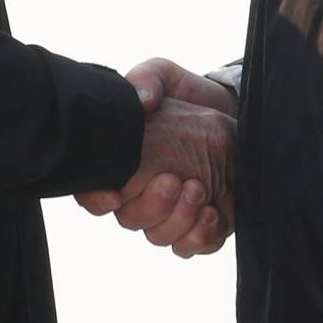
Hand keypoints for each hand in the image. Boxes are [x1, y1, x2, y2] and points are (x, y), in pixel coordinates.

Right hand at [78, 56, 237, 259]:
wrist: (229, 112)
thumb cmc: (186, 95)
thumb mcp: (164, 76)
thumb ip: (148, 78)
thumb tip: (142, 99)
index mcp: (120, 164)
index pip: (93, 193)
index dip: (96, 199)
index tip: (114, 195)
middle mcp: (139, 194)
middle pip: (129, 220)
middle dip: (150, 207)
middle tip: (172, 181)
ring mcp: (170, 212)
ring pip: (160, 237)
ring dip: (178, 220)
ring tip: (198, 190)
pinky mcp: (201, 225)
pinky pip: (193, 246)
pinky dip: (200, 235)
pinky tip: (211, 212)